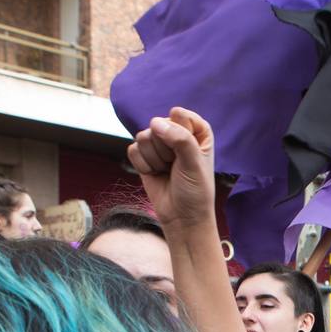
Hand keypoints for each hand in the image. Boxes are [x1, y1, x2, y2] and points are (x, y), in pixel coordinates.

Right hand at [127, 108, 215, 229]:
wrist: (182, 217)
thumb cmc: (195, 190)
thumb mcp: (194, 163)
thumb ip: (180, 139)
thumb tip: (155, 123)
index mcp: (197, 130)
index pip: (179, 115)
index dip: (180, 134)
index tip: (190, 154)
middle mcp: (177, 133)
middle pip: (157, 125)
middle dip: (165, 150)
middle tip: (176, 167)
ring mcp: (159, 144)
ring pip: (143, 137)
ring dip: (154, 159)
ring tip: (167, 171)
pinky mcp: (144, 156)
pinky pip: (133, 150)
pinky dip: (143, 166)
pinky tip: (156, 174)